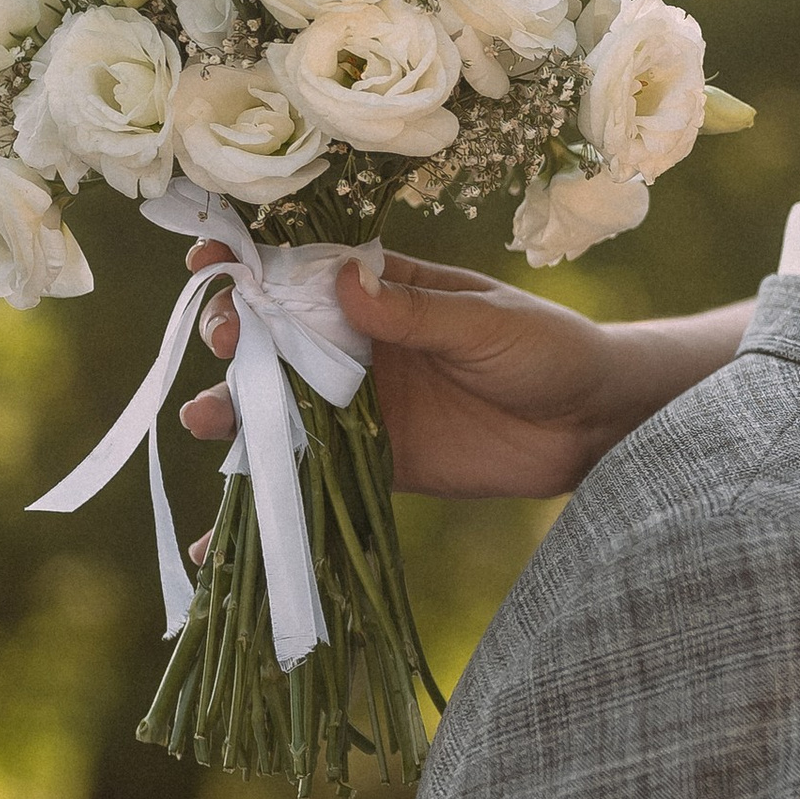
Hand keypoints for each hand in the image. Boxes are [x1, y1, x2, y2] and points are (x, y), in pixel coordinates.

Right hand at [180, 245, 633, 499]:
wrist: (594, 426)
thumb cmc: (548, 351)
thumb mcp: (486, 324)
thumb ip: (417, 312)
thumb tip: (346, 280)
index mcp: (382, 292)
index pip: (300, 270)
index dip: (248, 266)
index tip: (206, 264)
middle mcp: (358, 346)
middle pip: (274, 338)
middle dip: (236, 337)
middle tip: (223, 340)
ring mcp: (361, 407)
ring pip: (280, 408)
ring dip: (235, 412)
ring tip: (205, 418)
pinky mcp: (375, 465)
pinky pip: (312, 479)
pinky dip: (270, 501)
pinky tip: (222, 534)